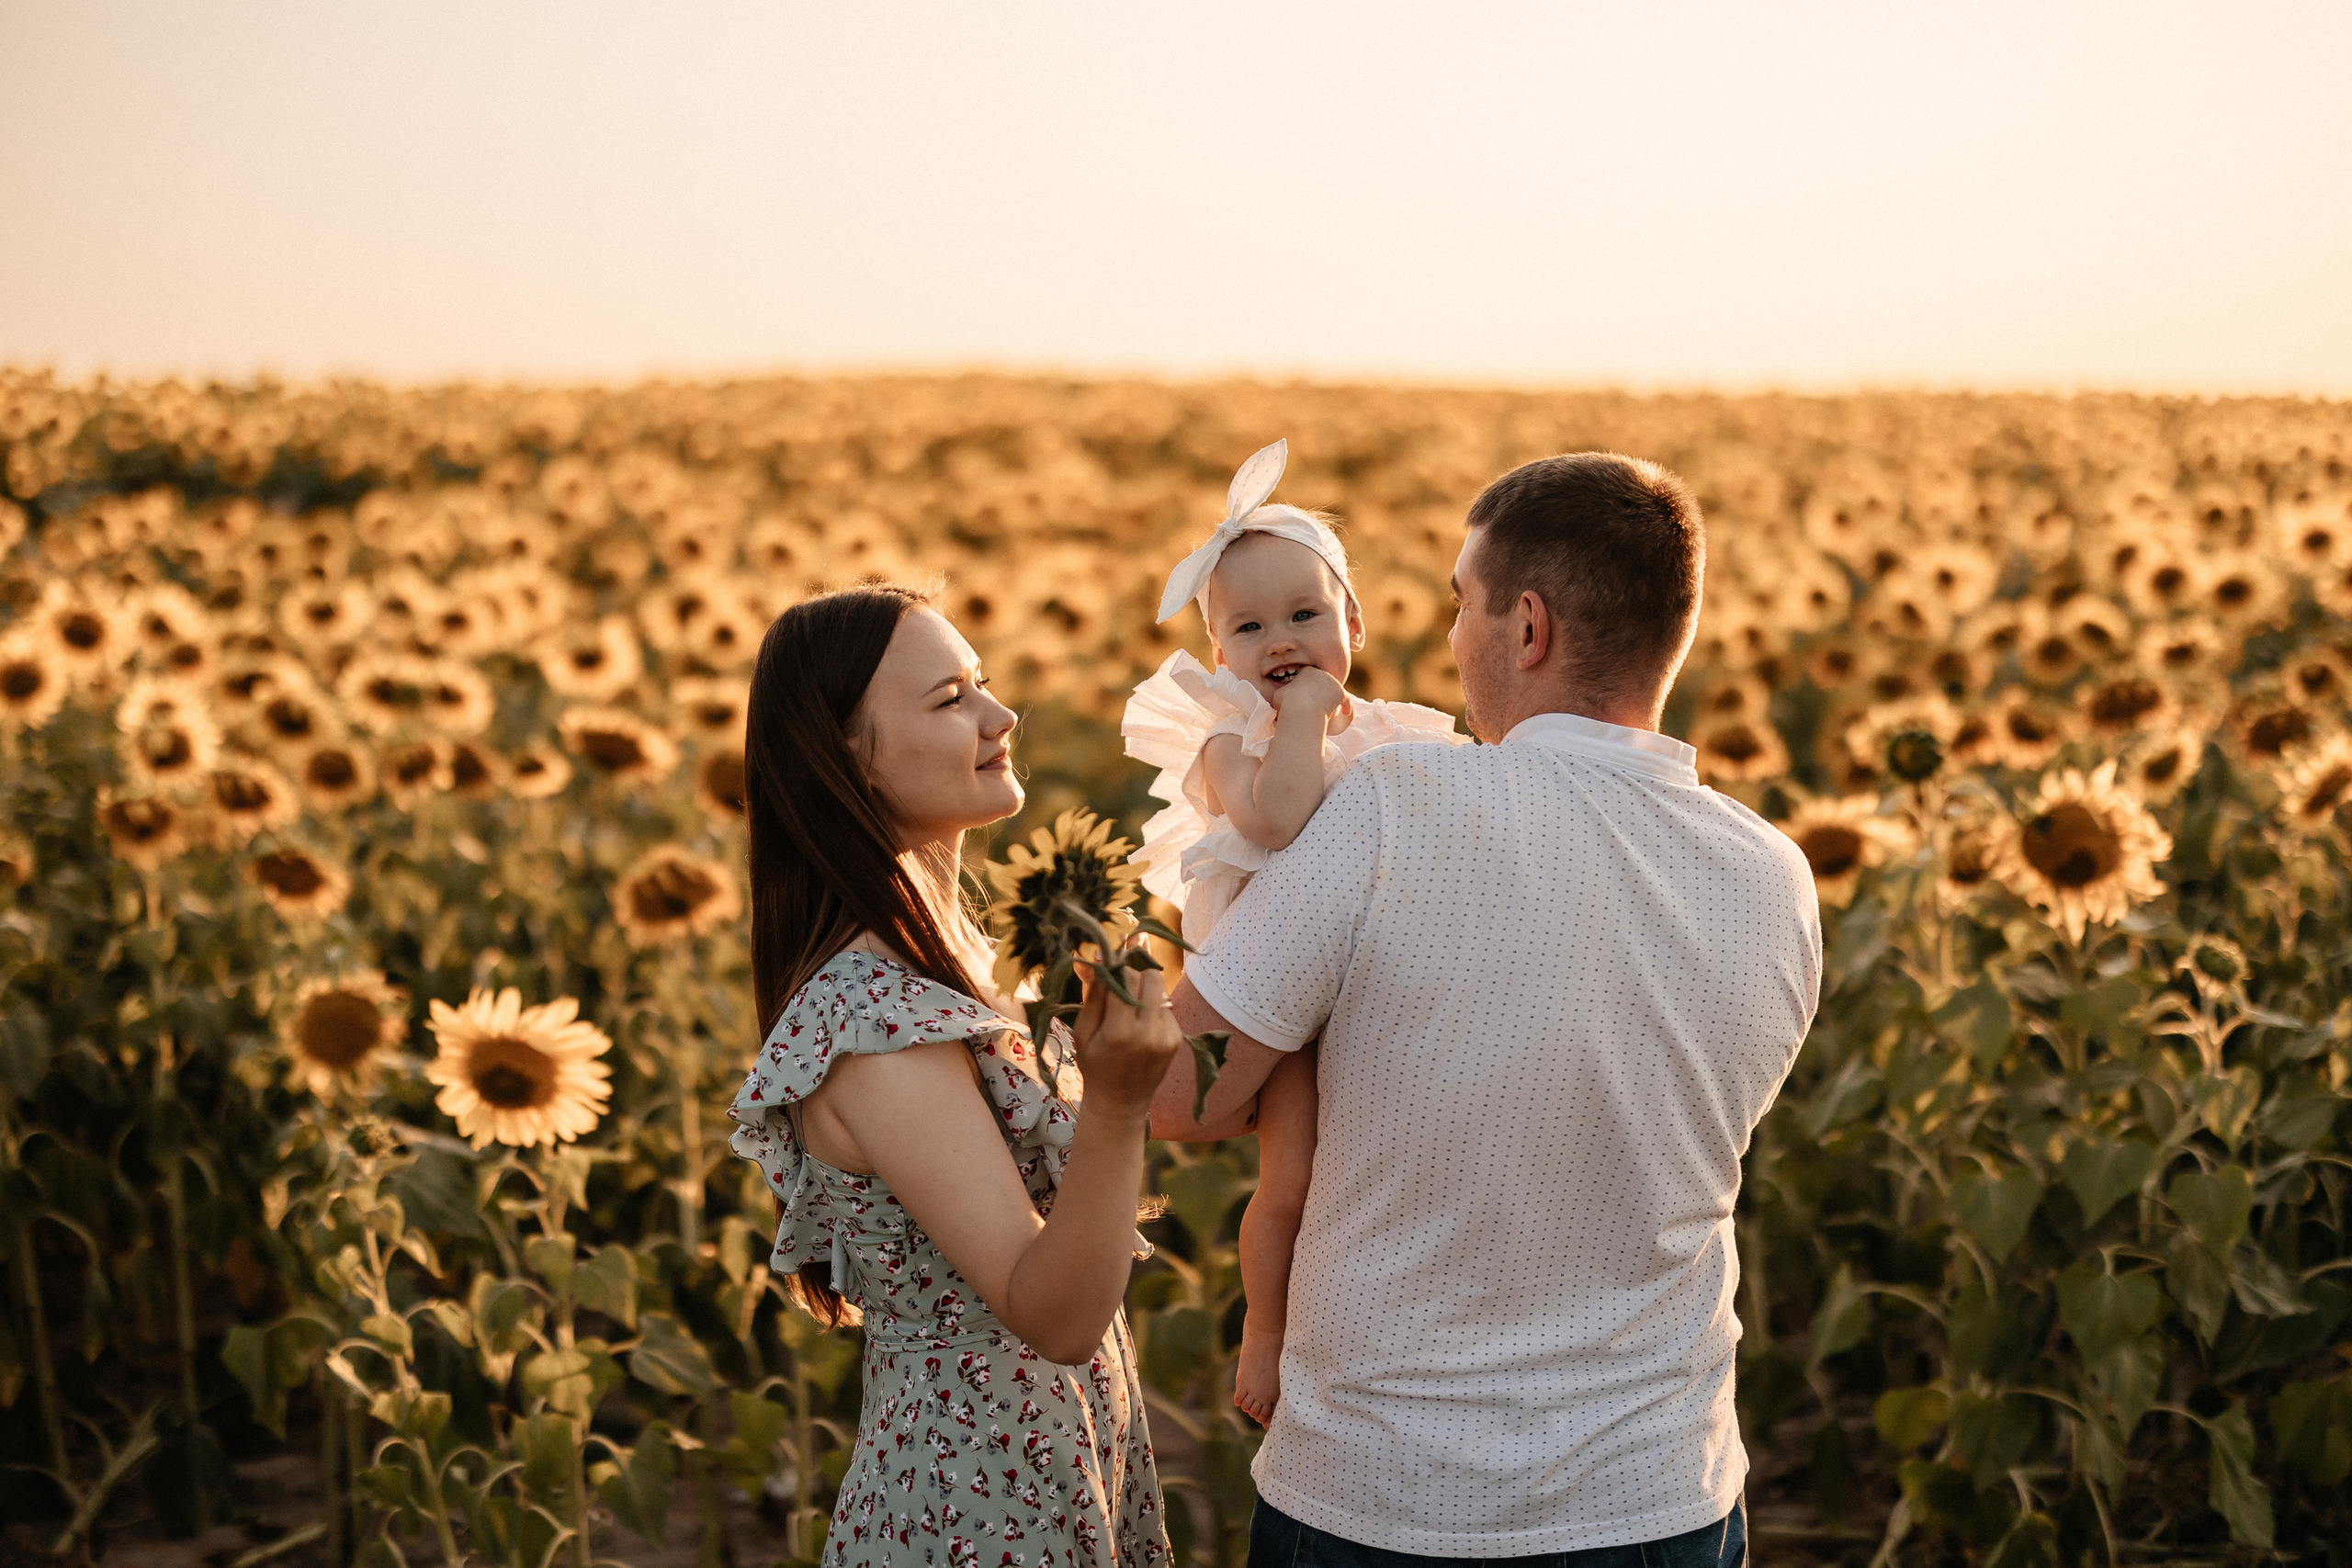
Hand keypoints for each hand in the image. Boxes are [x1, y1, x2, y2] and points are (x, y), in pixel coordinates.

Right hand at [1071, 946, 1182, 1118]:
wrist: (1120, 1103)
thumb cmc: (1095, 1067)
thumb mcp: (1083, 1032)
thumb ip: (1091, 993)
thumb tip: (1092, 958)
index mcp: (1120, 1032)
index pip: (1126, 978)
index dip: (1115, 970)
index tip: (1105, 973)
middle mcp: (1149, 1032)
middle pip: (1150, 976)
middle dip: (1132, 977)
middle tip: (1117, 991)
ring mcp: (1168, 1036)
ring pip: (1161, 989)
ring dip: (1144, 991)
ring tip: (1128, 1011)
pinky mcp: (1178, 1039)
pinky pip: (1166, 1007)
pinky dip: (1152, 1009)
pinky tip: (1140, 1026)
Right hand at [1270, 664, 1346, 722]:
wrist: (1301, 709)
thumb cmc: (1287, 703)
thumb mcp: (1278, 695)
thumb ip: (1283, 693)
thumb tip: (1280, 696)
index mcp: (1307, 671)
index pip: (1309, 675)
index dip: (1308, 684)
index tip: (1307, 694)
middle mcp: (1321, 673)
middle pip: (1323, 681)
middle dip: (1322, 690)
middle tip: (1321, 701)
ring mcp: (1332, 682)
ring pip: (1334, 689)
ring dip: (1333, 697)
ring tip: (1332, 707)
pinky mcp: (1341, 692)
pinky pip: (1346, 699)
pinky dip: (1346, 705)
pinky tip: (1346, 712)